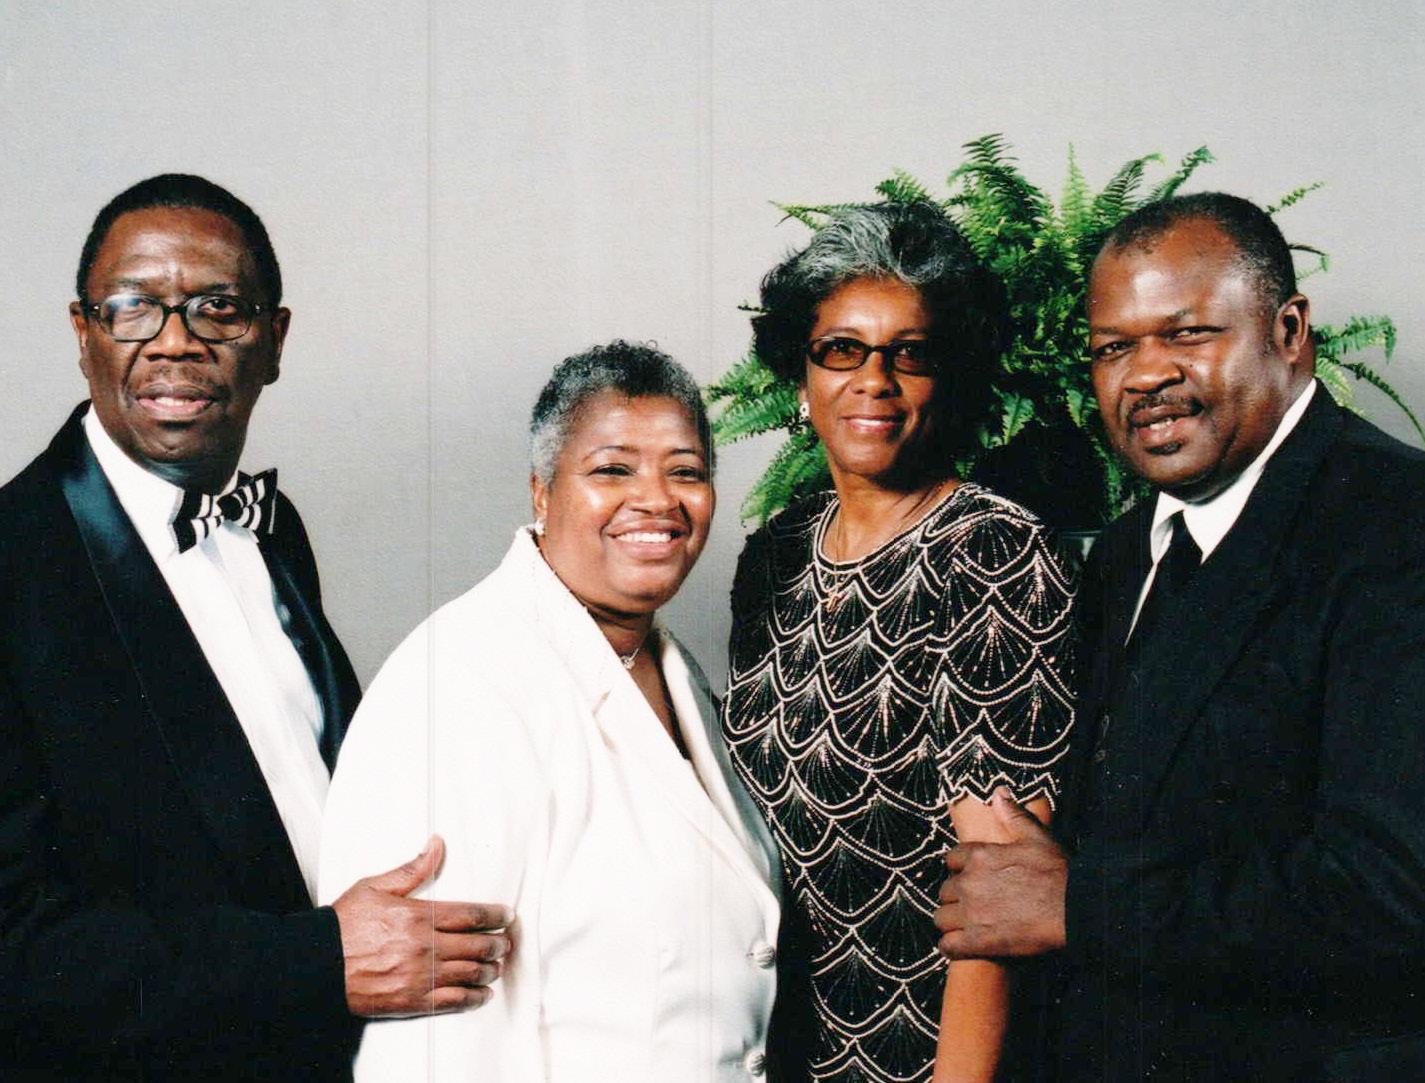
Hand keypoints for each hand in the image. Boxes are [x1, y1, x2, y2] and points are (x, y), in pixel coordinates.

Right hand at [331, 835, 512, 1016]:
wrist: (316, 964)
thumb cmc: (343, 925)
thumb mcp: (375, 886)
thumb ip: (413, 869)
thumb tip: (437, 845)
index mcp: (418, 916)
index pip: (471, 914)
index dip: (495, 915)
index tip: (506, 915)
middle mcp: (423, 947)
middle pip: (477, 945)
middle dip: (498, 943)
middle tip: (506, 941)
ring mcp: (419, 976)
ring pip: (469, 973)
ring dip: (490, 969)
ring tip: (498, 965)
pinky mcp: (411, 1001)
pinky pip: (452, 1001)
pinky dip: (473, 998)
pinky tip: (483, 993)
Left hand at [935, 789, 1067, 958]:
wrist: (1076, 910)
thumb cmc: (1059, 873)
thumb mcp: (1038, 837)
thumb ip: (1013, 816)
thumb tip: (998, 793)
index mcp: (979, 856)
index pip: (951, 860)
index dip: (961, 868)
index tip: (972, 876)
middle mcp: (969, 883)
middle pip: (945, 890)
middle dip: (956, 897)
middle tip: (973, 904)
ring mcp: (971, 913)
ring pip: (941, 918)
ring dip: (951, 922)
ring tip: (965, 926)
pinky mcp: (978, 942)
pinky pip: (948, 946)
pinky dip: (952, 947)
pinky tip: (963, 946)